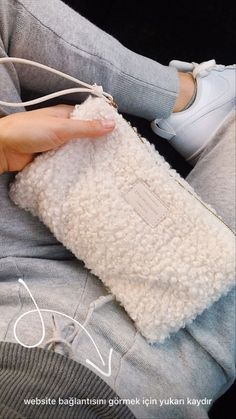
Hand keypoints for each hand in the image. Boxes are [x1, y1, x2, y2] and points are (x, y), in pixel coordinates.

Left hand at [0, 105, 114, 172]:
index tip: (119, 135)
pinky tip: (86, 173)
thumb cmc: (28, 131)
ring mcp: (56, 144)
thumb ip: (86, 128)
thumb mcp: (61, 127)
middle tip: (115, 155)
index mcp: (65, 115)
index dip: (104, 125)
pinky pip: (67, 162)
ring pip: (76, 150)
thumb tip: (111, 124)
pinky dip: (74, 166)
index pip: (90, 118)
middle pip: (85, 136)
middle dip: (97, 144)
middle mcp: (62, 128)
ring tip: (105, 166)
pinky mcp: (51, 157)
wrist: (3, 148)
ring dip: (86, 157)